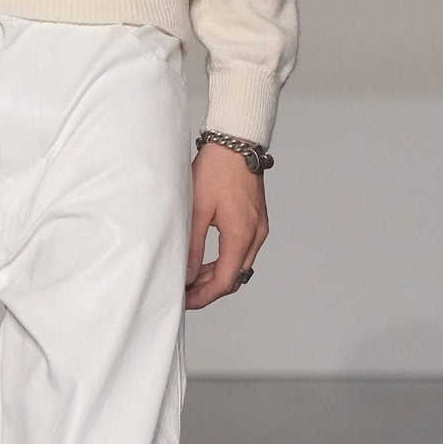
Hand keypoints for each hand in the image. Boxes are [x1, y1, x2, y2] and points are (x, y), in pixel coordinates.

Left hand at [185, 141, 268, 309]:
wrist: (236, 143)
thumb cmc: (216, 169)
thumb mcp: (197, 210)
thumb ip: (193, 246)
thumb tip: (188, 276)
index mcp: (241, 234)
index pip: (225, 281)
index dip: (203, 296)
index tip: (184, 300)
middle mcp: (255, 235)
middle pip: (235, 278)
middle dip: (209, 290)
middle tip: (184, 293)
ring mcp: (259, 228)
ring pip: (239, 266)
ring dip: (216, 276)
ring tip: (190, 280)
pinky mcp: (256, 221)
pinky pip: (242, 251)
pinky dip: (224, 261)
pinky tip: (205, 262)